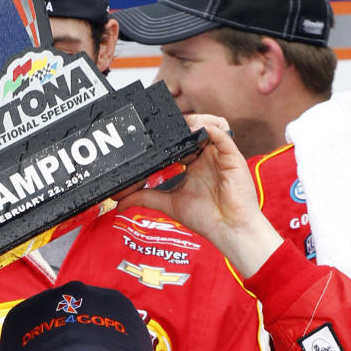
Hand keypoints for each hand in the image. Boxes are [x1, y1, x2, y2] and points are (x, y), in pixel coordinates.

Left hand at [122, 116, 280, 276]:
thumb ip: (144, 197)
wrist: (228, 230)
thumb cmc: (206, 218)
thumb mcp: (169, 203)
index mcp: (194, 162)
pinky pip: (222, 133)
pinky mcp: (232, 157)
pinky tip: (196, 131)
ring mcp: (219, 154)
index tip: (149, 132)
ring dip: (196, 119)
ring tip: (181, 125)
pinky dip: (209, 127)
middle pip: (195, 127)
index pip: (181, 139)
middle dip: (180, 122)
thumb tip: (118, 203)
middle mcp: (207, 155)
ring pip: (211, 123)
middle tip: (162, 125)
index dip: (168, 133)